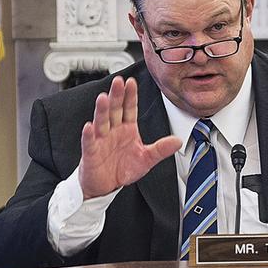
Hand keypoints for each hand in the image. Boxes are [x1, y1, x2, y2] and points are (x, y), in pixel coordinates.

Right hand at [79, 76, 181, 199]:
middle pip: (115, 110)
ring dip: (102, 110)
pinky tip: (89, 126)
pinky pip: (90, 142)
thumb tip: (178, 141)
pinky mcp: (91, 153)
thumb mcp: (146, 159)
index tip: (132, 82)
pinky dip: (89, 134)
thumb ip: (161, 149)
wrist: (106, 186)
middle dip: (117, 96)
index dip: (130, 96)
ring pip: (101, 122)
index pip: (129, 109)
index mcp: (127, 129)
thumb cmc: (123, 169)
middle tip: (118, 81)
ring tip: (103, 98)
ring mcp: (101, 140)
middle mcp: (113, 131)